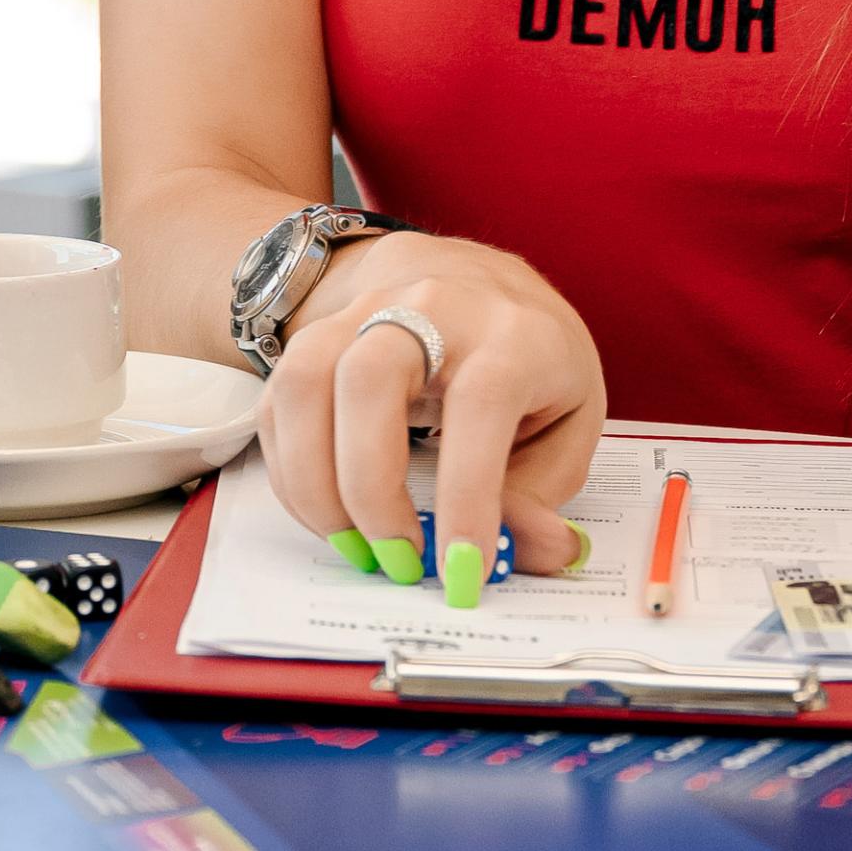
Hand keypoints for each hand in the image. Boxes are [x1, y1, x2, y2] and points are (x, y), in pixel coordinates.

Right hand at [259, 231, 605, 595]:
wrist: (474, 280)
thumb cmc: (527, 358)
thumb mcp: (571, 421)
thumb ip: (544, 493)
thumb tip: (536, 550)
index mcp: (513, 332)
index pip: (483, 399)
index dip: (468, 492)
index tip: (461, 570)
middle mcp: (433, 308)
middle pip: (370, 376)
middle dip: (370, 486)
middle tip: (394, 558)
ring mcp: (366, 313)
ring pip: (307, 382)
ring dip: (315, 483)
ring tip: (353, 544)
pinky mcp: (318, 334)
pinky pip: (280, 402)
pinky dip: (291, 474)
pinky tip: (328, 513)